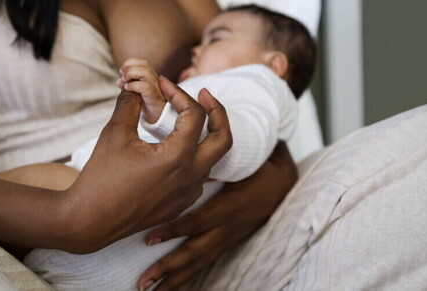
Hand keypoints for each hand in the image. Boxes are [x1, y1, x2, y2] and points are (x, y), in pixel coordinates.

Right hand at [61, 77, 232, 253]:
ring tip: (185, 120)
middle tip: (204, 95)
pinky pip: (199, 177)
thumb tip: (137, 83)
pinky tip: (174, 150)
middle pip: (224, 138)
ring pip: (212, 159)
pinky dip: (194, 158)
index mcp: (177, 157)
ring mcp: (188, 194)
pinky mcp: (180, 205)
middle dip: (218, 112)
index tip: (162, 84)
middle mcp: (190, 176)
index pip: (195, 114)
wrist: (89, 221)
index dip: (179, 93)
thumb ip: (131, 103)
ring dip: (204, 136)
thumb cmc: (100, 176)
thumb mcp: (115, 133)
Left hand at [117, 57, 166, 122]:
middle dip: (129, 67)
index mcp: (150, 77)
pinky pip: (145, 87)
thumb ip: (128, 85)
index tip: (121, 71)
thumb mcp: (135, 93)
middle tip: (122, 75)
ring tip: (124, 82)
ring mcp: (156, 89)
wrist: (158, 120)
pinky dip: (133, 85)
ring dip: (131, 74)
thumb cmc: (147, 106)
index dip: (130, 63)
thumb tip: (118, 81)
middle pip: (144, 63)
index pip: (142, 62)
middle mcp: (154, 80)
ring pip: (146, 72)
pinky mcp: (155, 98)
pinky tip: (127, 89)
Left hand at [137, 142, 297, 289]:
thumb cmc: (259, 169)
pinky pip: (203, 264)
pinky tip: (166, 286)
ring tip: (147, 289)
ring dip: (173, 279)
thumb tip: (191, 150)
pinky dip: (184, 277)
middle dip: (168, 267)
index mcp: (229, 207)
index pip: (199, 221)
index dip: (175, 230)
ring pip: (198, 263)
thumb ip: (218, 160)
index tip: (149, 238)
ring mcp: (226, 239)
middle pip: (196, 253)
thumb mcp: (242, 161)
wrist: (283, 187)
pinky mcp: (225, 244)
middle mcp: (227, 228)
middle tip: (142, 280)